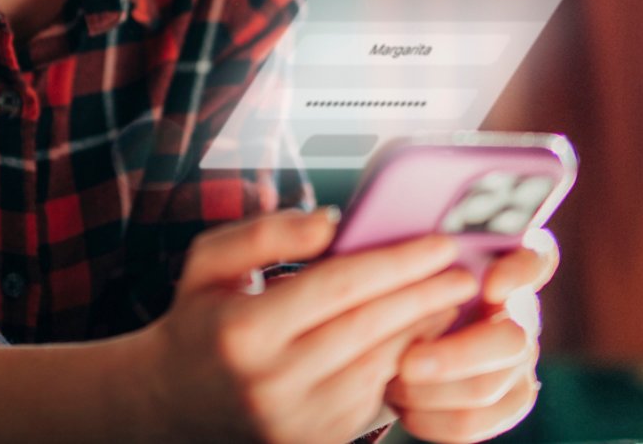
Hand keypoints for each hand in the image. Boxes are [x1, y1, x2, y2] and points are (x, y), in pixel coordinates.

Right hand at [137, 206, 481, 443]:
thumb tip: (332, 220)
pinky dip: (406, 362)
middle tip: (465, 269)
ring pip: (380, 365)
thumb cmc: (201, 320)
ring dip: (424, 329)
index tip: (439, 241)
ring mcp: (297, 420)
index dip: (395, 261)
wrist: (177, 402)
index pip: (336, 287)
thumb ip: (265, 233)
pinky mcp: (317, 442)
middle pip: (369, 328)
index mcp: (244, 331)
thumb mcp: (208, 261)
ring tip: (452, 298)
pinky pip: (376, 396)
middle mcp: (272, 383)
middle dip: (424, 294)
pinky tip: (424, 334)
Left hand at [384, 230, 558, 443]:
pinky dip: (431, 417)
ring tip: (390, 381)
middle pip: (511, 340)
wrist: (403, 335)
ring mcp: (520, 361)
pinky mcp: (509, 401)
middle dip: (457, 355)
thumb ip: (405, 250)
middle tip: (408, 362)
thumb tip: (344, 234)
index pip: (536, 259)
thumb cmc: (400, 285)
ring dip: (430, 390)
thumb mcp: (404, 260)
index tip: (490, 282)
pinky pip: (474, 422)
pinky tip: (402, 404)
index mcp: (504, 265)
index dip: (520, 273)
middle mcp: (521, 313)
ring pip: (486, 388)